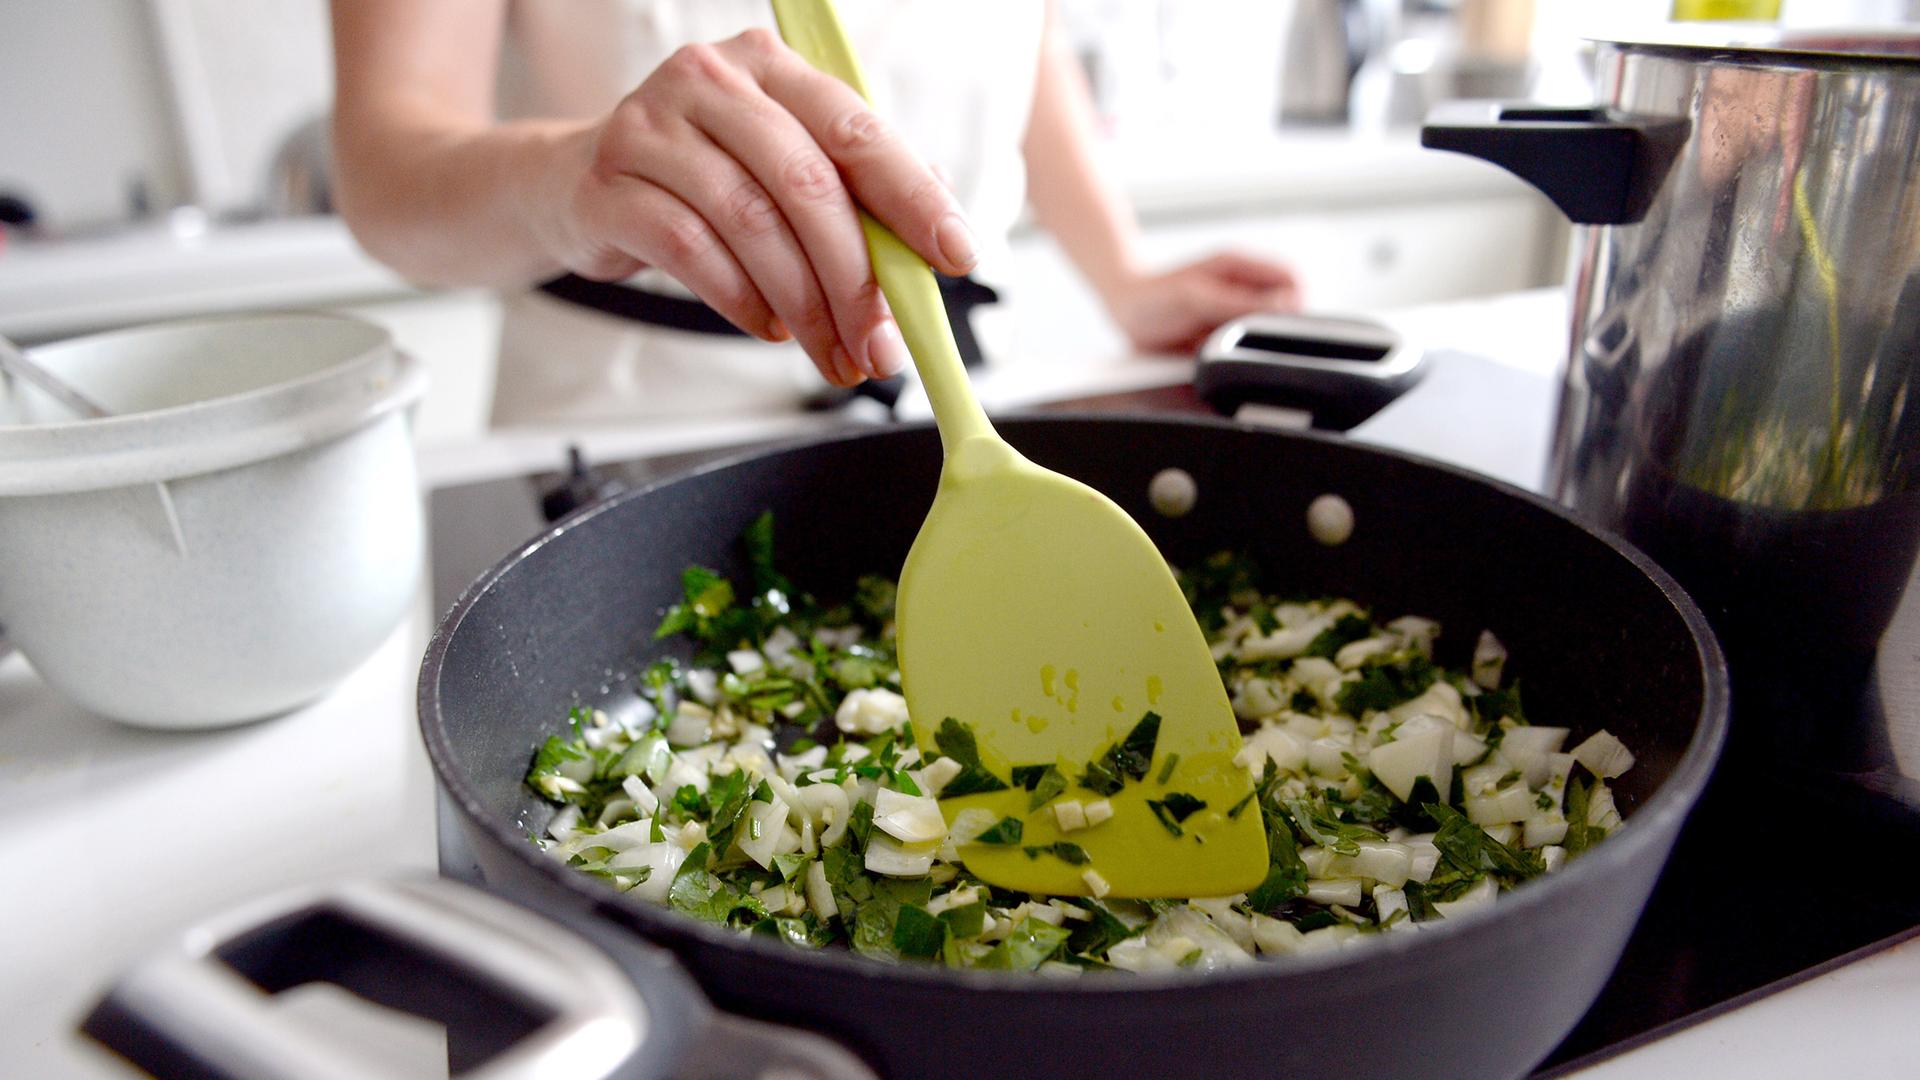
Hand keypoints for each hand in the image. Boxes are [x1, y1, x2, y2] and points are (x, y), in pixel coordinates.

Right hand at [535, 29, 977, 386]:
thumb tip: (933, 248)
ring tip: (833, 352)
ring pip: (753, 224)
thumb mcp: (784, 168)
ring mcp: (650, 128)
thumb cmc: (703, 177)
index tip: (956, 256)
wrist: (574, 185)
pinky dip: (742, 300)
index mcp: (771, 66)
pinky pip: (693, 251)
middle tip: (883, 345)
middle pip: (807, 184)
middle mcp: (710, 81)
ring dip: (805, 306)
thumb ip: (858, 193)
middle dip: (857, 279)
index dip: (914, 198)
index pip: (858, 130)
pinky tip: (768, 327)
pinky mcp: (607, 186)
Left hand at [1101, 252, 1301, 355]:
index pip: (1291, 278)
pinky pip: (1242, 346)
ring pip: (1263, 330)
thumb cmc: (1155, 296)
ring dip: (1250, 343)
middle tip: (1240, 337)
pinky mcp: (1223, 329)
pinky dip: (1234, 353)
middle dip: (1271, 327)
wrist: (1125, 310)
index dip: (1296, 303)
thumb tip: (1286, 305)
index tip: (1281, 325)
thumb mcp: (1198, 298)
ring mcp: (1233, 308)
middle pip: (1283, 307)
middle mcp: (1241, 285)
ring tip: (1218, 342)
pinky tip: (1212, 351)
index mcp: (1240, 265)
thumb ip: (1241, 301)